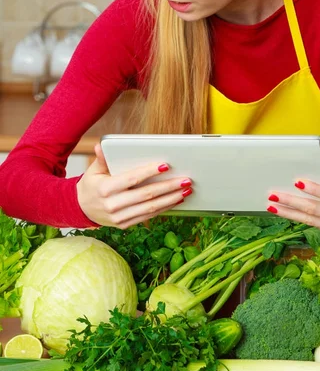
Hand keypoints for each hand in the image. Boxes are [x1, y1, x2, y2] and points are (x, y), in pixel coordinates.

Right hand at [77, 143, 191, 227]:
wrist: (81, 208)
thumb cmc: (91, 185)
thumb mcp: (93, 170)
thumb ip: (102, 159)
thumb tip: (102, 145)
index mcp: (105, 189)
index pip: (132, 179)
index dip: (149, 172)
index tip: (166, 165)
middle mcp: (113, 205)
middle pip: (146, 195)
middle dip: (168, 187)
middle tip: (186, 180)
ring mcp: (119, 217)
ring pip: (150, 208)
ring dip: (171, 199)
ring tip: (186, 190)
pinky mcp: (125, 225)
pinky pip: (148, 216)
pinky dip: (164, 208)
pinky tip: (176, 200)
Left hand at [266, 173, 319, 240]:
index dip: (314, 190)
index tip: (297, 182)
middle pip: (315, 210)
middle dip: (291, 202)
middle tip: (273, 196)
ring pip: (310, 220)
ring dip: (288, 213)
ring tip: (272, 206)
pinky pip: (314, 225)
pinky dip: (298, 218)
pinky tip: (285, 212)